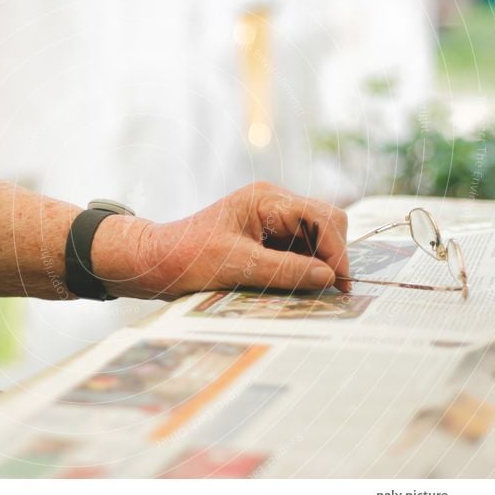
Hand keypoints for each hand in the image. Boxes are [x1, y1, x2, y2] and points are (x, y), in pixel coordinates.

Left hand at [94, 182, 348, 298]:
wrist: (153, 262)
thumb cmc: (186, 258)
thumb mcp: (236, 266)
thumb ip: (285, 270)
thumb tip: (329, 277)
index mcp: (267, 199)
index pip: (322, 217)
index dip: (336, 252)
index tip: (341, 285)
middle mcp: (273, 204)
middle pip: (326, 224)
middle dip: (332, 256)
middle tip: (332, 293)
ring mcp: (271, 221)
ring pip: (315, 239)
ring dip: (318, 264)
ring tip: (315, 294)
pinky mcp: (266, 239)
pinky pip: (298, 251)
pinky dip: (303, 269)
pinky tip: (299, 289)